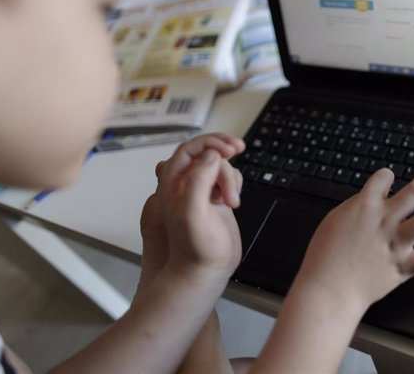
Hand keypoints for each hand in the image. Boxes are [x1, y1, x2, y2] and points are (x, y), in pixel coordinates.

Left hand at [138, 133, 244, 293]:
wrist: (205, 271)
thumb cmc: (195, 248)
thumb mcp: (192, 211)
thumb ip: (198, 180)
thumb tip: (211, 156)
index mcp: (174, 182)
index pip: (190, 148)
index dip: (210, 142)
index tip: (229, 148)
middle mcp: (186, 184)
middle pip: (208, 153)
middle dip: (224, 152)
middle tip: (239, 148)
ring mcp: (202, 192)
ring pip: (220, 166)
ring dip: (231, 177)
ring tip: (230, 200)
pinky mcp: (216, 200)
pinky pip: (229, 179)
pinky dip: (235, 185)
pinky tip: (232, 203)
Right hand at [295, 163, 413, 309]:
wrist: (328, 289)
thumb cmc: (324, 258)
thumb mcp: (333, 220)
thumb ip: (354, 208)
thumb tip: (367, 201)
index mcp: (364, 206)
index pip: (383, 178)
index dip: (388, 174)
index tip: (390, 176)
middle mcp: (385, 221)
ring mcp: (397, 244)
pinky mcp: (403, 266)